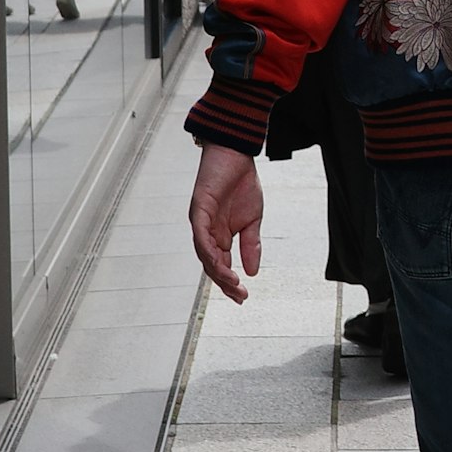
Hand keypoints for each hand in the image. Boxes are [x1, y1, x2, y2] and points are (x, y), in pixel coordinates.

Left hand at [189, 143, 264, 303]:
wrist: (236, 154)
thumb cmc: (242, 183)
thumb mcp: (253, 220)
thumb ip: (251, 245)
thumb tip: (252, 272)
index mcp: (220, 235)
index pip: (222, 265)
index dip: (230, 282)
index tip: (243, 297)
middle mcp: (207, 232)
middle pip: (212, 265)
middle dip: (225, 283)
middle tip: (239, 296)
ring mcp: (201, 223)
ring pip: (205, 255)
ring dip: (218, 271)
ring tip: (232, 283)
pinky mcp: (198, 210)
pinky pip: (200, 236)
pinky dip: (209, 252)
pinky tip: (220, 262)